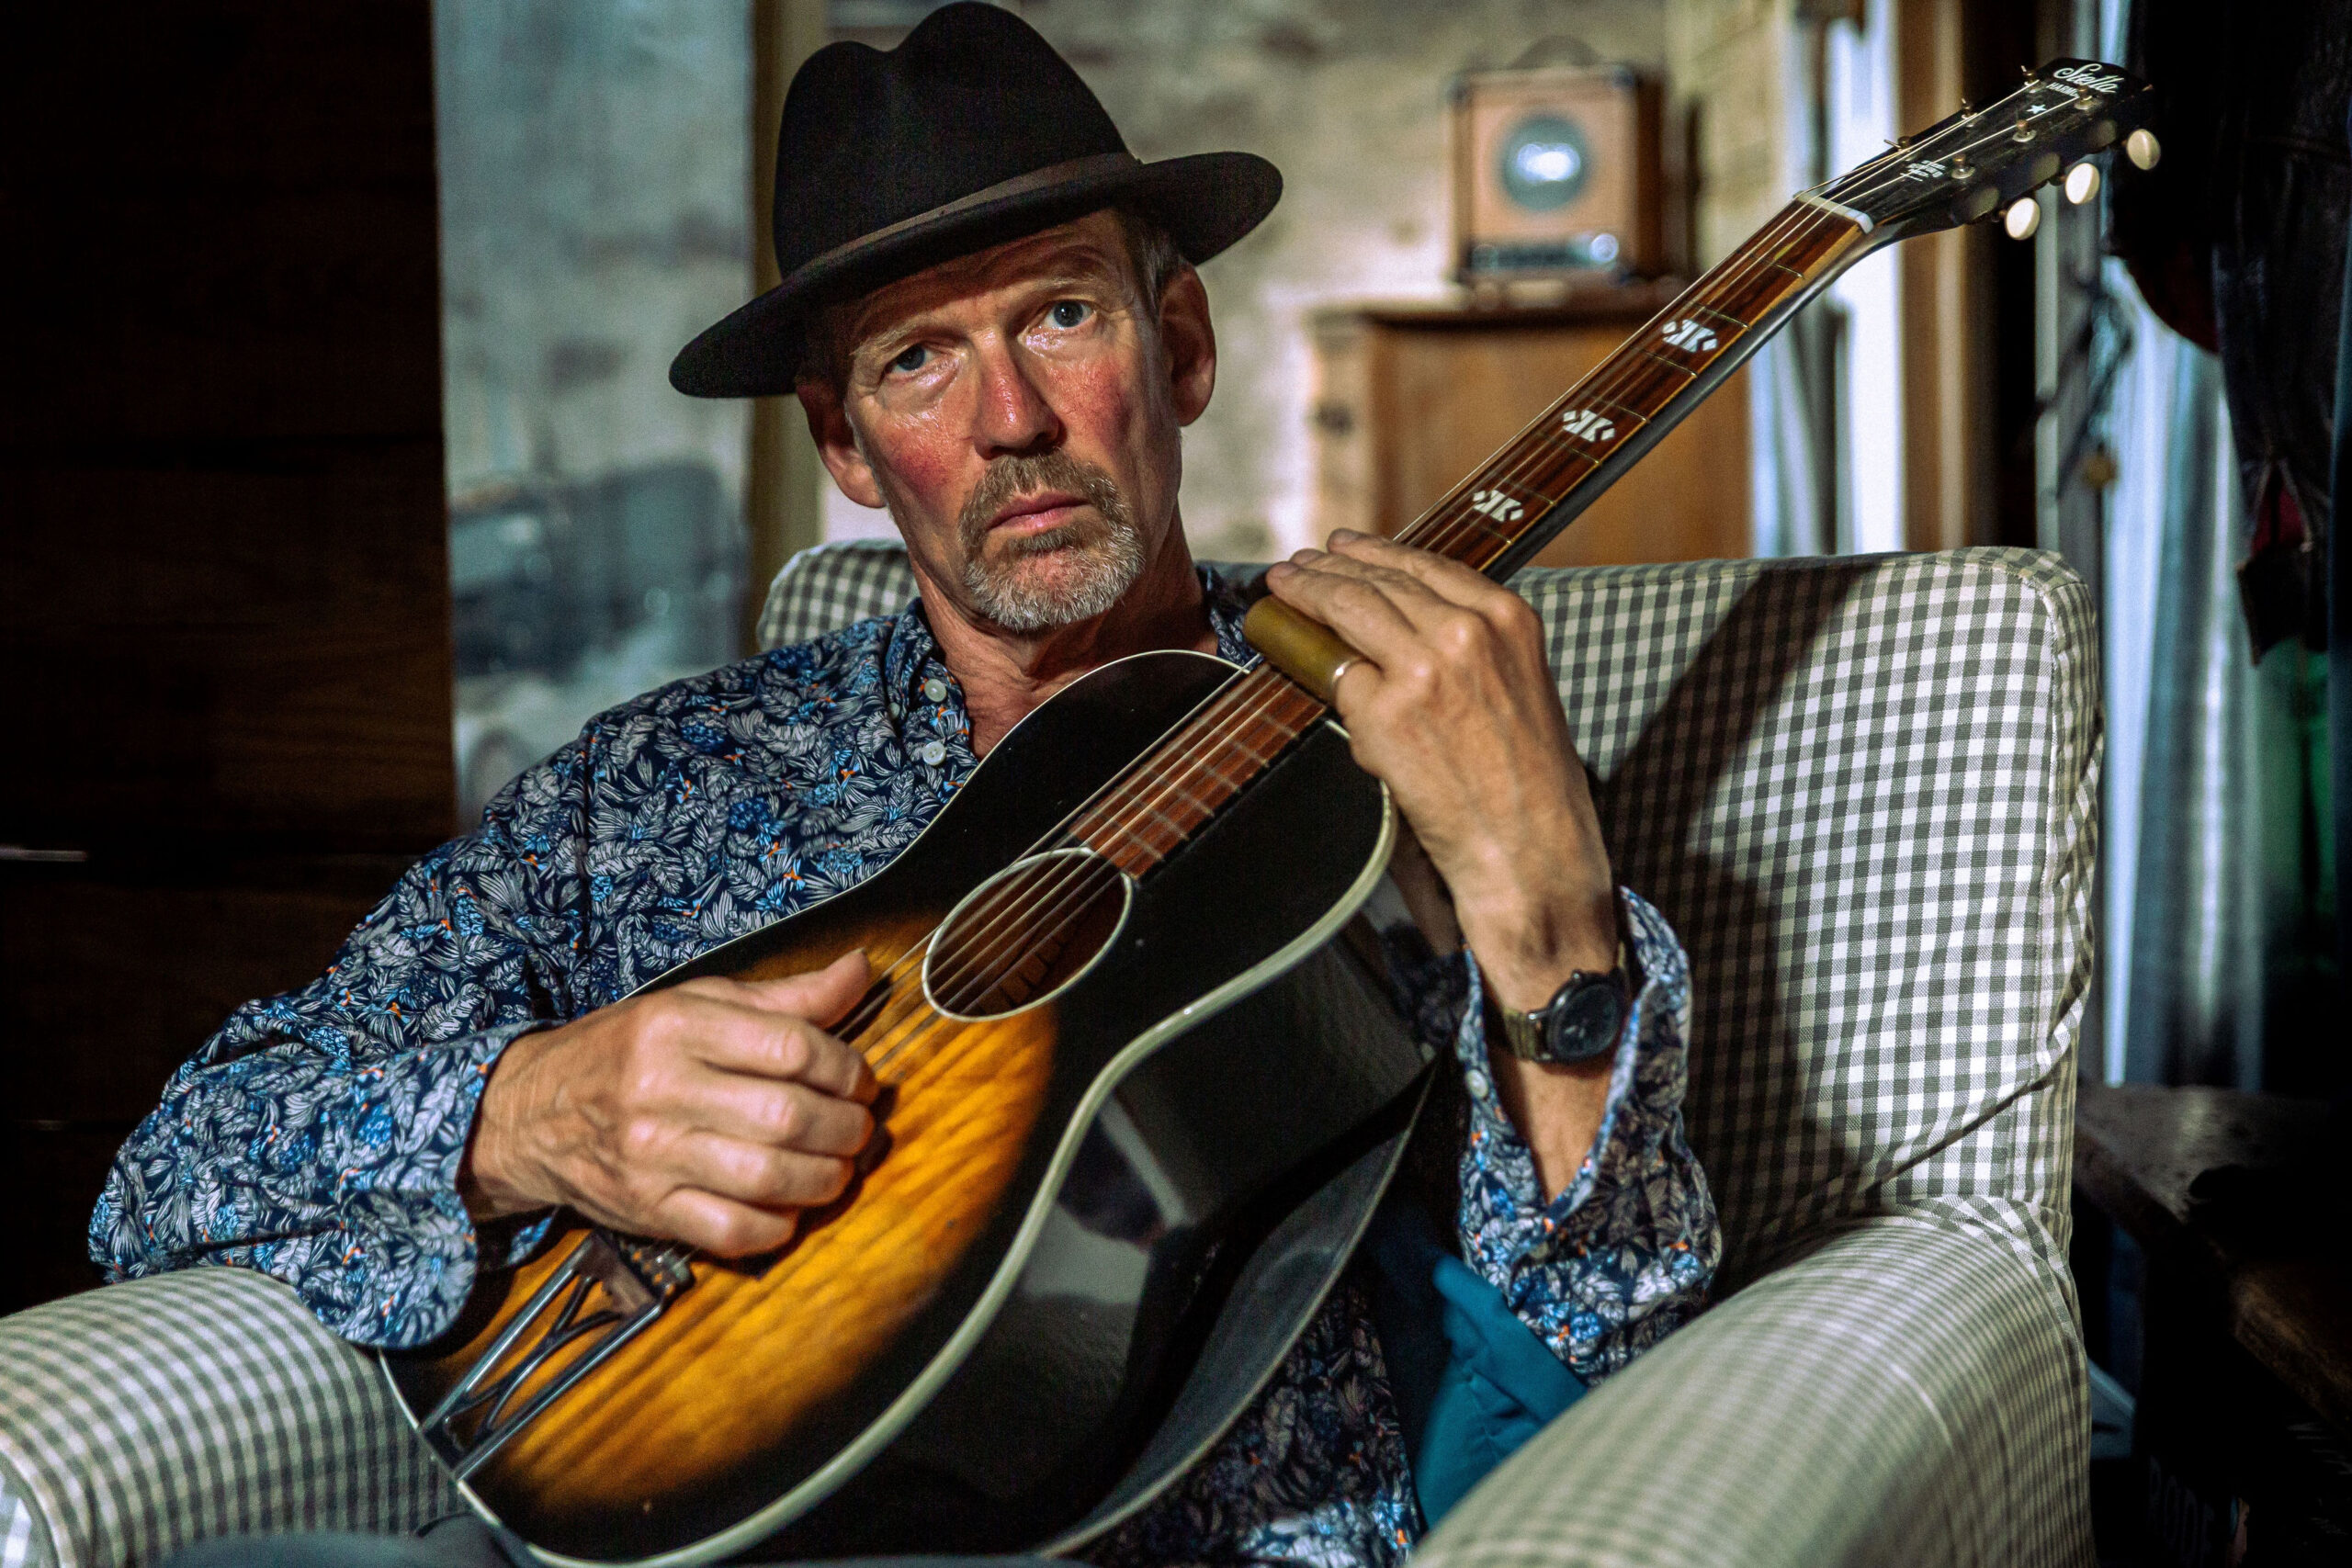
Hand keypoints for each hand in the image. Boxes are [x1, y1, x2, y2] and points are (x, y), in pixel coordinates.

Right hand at [462, 950, 879, 1255]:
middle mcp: (661, 1089)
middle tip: (860, 1128)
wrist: (531, 1113)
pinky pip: (732, 1231)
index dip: (847, 1068)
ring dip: (825, 1179)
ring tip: (838, 1167)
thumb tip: (861, 970)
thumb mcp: (697, 1005)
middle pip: (787, 1117)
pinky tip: (789, 1206)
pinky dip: (777, 1225)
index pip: (792, 1047)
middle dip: (847, 1128)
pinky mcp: (646, 1210)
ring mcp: (652, 1156)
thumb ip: (786, 998)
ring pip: (767, 1178)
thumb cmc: (629, 1050)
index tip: (861, 1081)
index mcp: (678, 1027)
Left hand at [1262, 531, 1616, 1010]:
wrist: (1529, 846)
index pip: (1426, 565)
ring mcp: (1423, 668)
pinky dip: (1314, 667)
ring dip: (1306, 592)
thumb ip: (1468, 645)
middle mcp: (1467, 632)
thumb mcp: (1517, 683)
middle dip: (1328, 567)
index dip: (1375, 551)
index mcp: (1506, 618)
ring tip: (1283, 587)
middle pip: (1378, 580)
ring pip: (1347, 608)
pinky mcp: (1385, 712)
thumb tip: (1395, 624)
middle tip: (1295, 565)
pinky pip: (1338, 677)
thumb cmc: (1526, 779)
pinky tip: (1288, 650)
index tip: (1343, 546)